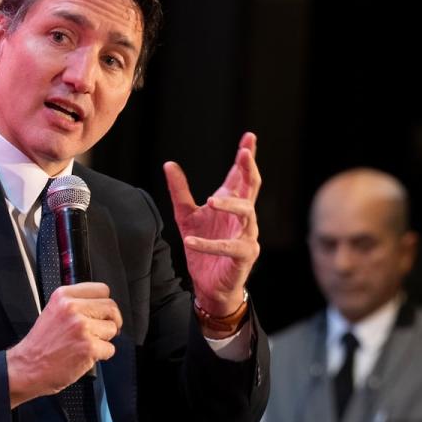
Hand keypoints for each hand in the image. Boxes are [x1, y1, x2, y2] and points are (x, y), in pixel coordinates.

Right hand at [6, 283, 120, 406]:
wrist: (27, 367)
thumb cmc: (40, 344)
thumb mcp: (53, 311)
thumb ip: (75, 304)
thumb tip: (99, 305)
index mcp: (64, 296)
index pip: (102, 289)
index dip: (104, 303)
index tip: (103, 312)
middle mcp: (73, 308)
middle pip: (111, 307)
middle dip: (110, 321)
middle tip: (103, 330)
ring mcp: (82, 328)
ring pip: (112, 328)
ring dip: (104, 339)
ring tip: (86, 344)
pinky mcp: (89, 347)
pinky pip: (110, 349)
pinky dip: (102, 355)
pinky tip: (85, 355)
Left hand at [164, 132, 260, 317]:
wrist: (208, 284)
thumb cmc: (202, 248)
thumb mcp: (186, 216)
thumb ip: (180, 191)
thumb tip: (169, 164)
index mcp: (231, 203)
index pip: (241, 176)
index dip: (246, 156)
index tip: (249, 137)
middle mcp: (243, 217)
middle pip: (252, 187)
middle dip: (249, 169)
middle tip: (244, 154)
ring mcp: (247, 235)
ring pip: (247, 213)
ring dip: (230, 204)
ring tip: (211, 201)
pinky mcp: (244, 255)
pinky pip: (229, 247)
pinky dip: (209, 244)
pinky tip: (190, 242)